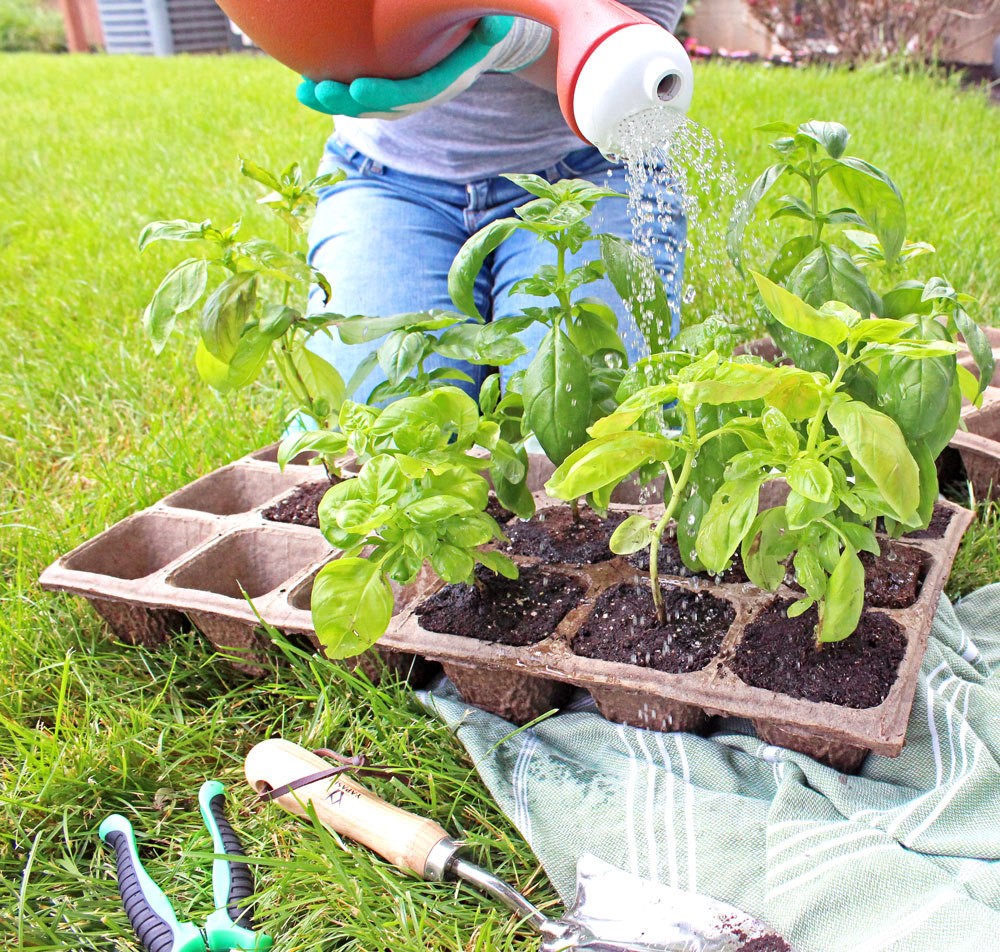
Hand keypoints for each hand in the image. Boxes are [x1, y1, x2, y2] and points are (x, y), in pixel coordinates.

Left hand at [297, 15, 551, 118]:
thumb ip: (491, 27)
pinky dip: (332, 91)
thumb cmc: (481, 24)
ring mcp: (402, 93)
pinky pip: (357, 93)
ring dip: (333, 102)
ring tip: (304, 92)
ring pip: (365, 105)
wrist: (478, 37)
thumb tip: (496, 23)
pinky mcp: (387, 84)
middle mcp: (420, 94)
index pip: (411, 94)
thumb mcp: (490, 25)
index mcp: (443, 82)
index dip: (385, 95)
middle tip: (320, 91)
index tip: (357, 88)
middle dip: (349, 102)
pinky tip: (305, 82)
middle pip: (382, 107)